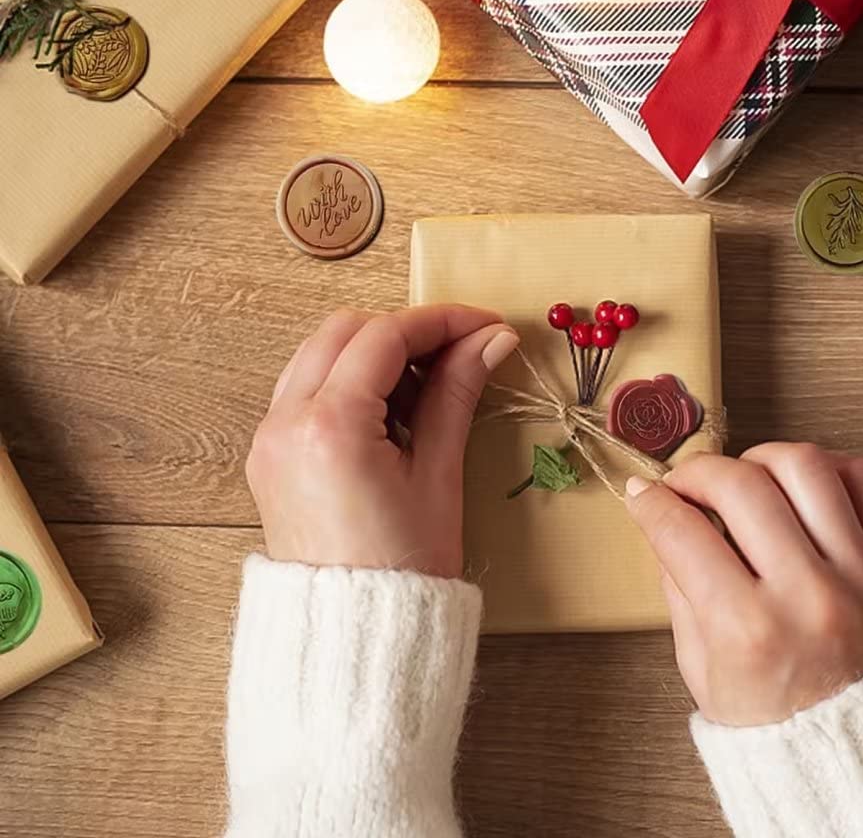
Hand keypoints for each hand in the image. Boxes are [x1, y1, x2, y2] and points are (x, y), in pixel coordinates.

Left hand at [246, 304, 518, 576]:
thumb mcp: (438, 474)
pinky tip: (391, 408)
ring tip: (429, 384)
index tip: (485, 326)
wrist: (354, 641)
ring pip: (319, 354)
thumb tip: (492, 339)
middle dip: (406, 331)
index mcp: (329, 426)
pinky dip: (348, 379)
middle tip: (460, 351)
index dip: (442, 322)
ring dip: (374, 351)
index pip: (385, 336)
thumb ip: (457, 393)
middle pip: (344, 330)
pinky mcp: (270, 455)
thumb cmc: (403, 569)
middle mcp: (285, 422)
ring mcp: (269, 438)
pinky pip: (305, 388)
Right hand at [625, 445, 862, 726]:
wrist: (859, 759)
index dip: (651, 501)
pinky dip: (824, 468)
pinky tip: (799, 489)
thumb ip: (678, 583)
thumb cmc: (773, 717)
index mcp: (749, 632)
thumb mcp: (700, 665)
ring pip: (803, 465)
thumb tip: (658, 510)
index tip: (643, 491)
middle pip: (739, 485)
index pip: (682, 531)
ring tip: (747, 481)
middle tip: (687, 484)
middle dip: (697, 473)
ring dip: (760, 459)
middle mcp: (810, 597)